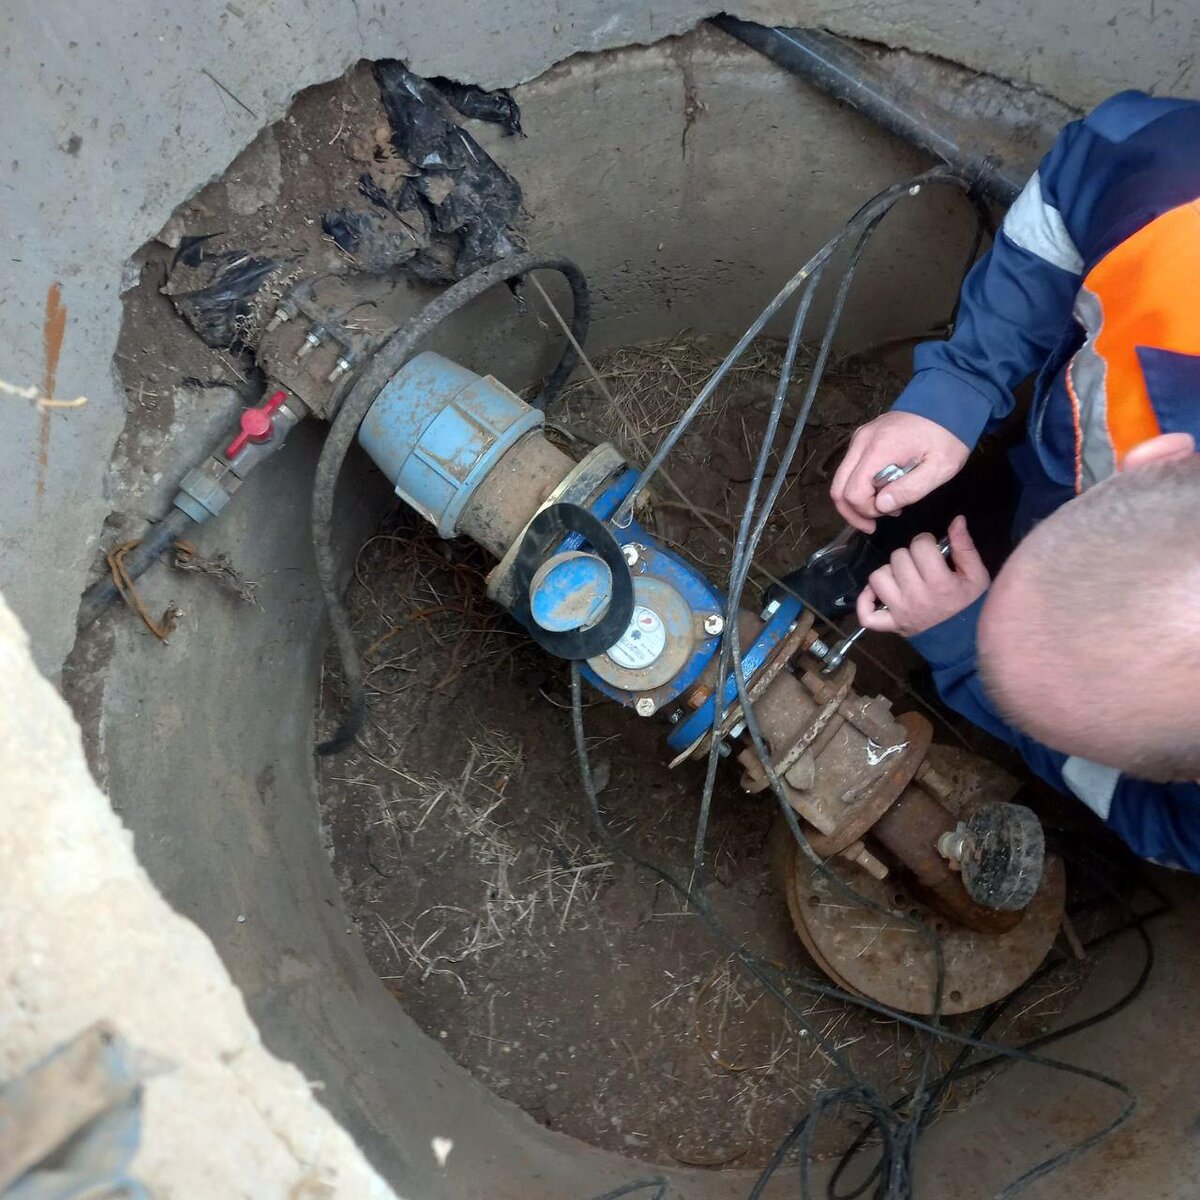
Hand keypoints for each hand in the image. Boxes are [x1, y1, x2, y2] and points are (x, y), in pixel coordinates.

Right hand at [830, 411, 969, 532]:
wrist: (948, 400)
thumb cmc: (948, 436)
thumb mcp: (940, 468)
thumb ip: (910, 489)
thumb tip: (880, 506)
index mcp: (878, 450)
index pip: (852, 493)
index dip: (866, 512)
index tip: (888, 515)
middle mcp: (861, 442)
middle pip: (838, 488)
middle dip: (852, 512)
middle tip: (874, 524)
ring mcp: (860, 437)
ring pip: (841, 479)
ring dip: (856, 499)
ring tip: (885, 506)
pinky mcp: (863, 437)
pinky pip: (850, 468)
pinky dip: (860, 484)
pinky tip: (883, 489)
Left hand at [856, 516, 988, 636]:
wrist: (963, 640)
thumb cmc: (970, 605)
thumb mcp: (976, 575)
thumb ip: (964, 547)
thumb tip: (956, 520)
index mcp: (940, 583)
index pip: (919, 546)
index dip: (925, 542)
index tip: (931, 551)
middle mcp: (916, 597)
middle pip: (897, 558)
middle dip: (909, 556)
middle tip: (921, 566)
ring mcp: (900, 612)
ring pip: (878, 577)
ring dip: (889, 573)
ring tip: (904, 579)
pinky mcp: (890, 625)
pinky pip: (867, 613)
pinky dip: (866, 601)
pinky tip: (877, 593)